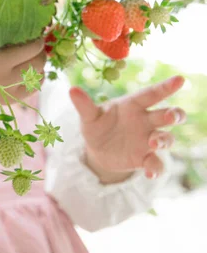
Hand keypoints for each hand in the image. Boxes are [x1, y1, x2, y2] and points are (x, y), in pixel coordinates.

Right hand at [0, 37, 46, 104]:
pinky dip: (36, 77)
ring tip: (28, 57)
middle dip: (39, 51)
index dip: (36, 38)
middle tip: (33, 45)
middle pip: (39, 60)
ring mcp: (9, 89)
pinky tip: (28, 71)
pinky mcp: (13, 99)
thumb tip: (23, 19)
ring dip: (38, 63)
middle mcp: (4, 76)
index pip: (32, 46)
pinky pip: (36, 86)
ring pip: (39, 73)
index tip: (33, 34)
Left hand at [69, 76, 185, 179]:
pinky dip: (156, 168)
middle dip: (173, 114)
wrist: (97, 151)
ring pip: (166, 138)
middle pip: (167, 115)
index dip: (165, 87)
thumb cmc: (97, 126)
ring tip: (153, 143)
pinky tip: (149, 173)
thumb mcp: (89, 117)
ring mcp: (148, 140)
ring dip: (163, 140)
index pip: (151, 94)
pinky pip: (157, 164)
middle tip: (171, 116)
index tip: (180, 79)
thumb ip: (84, 105)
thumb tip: (72, 89)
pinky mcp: (145, 159)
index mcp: (133, 106)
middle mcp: (145, 121)